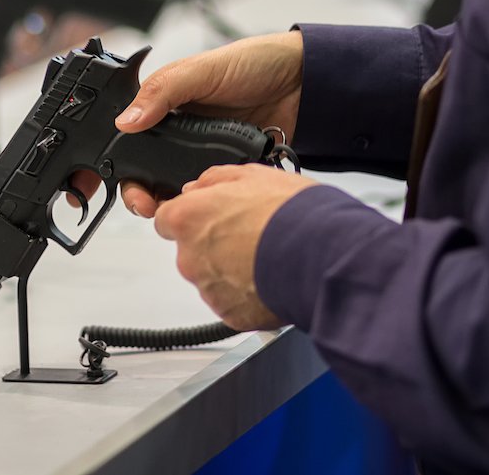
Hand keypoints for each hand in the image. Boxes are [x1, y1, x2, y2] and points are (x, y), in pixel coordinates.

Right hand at [70, 31, 304, 212]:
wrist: (305, 82)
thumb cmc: (255, 62)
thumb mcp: (202, 70)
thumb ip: (163, 91)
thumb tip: (127, 119)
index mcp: (164, 105)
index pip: (127, 138)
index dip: (112, 162)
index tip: (107, 183)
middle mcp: (179, 132)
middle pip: (145, 171)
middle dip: (138, 192)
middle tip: (144, 204)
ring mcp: (202, 153)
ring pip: (172, 187)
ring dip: (167, 201)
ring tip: (169, 208)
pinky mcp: (226, 168)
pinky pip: (206, 192)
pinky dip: (200, 201)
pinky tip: (200, 204)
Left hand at [155, 164, 315, 329]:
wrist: (322, 256)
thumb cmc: (290, 214)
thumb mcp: (252, 175)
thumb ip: (214, 180)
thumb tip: (199, 187)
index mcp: (188, 219)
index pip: (167, 219)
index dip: (190, 217)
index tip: (208, 217)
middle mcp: (190, 257)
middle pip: (191, 251)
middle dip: (214, 245)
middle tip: (250, 236)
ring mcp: (208, 289)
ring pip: (212, 278)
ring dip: (231, 270)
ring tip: (266, 257)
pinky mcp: (230, 314)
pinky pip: (232, 302)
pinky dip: (247, 294)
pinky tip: (271, 278)